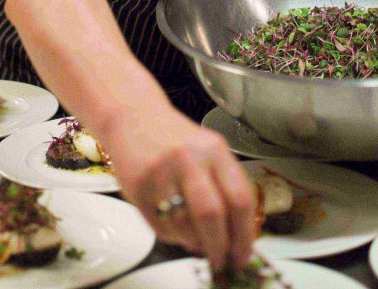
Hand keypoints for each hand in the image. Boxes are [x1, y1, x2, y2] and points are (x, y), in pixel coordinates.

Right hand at [102, 105, 255, 268]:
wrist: (132, 116)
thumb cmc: (175, 140)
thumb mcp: (207, 151)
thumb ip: (223, 186)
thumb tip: (237, 234)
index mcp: (214, 149)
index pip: (240, 197)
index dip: (245, 233)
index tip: (244, 253)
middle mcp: (189, 159)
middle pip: (213, 214)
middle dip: (220, 246)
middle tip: (223, 260)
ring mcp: (162, 172)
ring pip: (184, 224)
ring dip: (195, 243)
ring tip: (198, 243)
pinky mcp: (139, 186)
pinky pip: (160, 226)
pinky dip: (173, 236)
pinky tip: (176, 227)